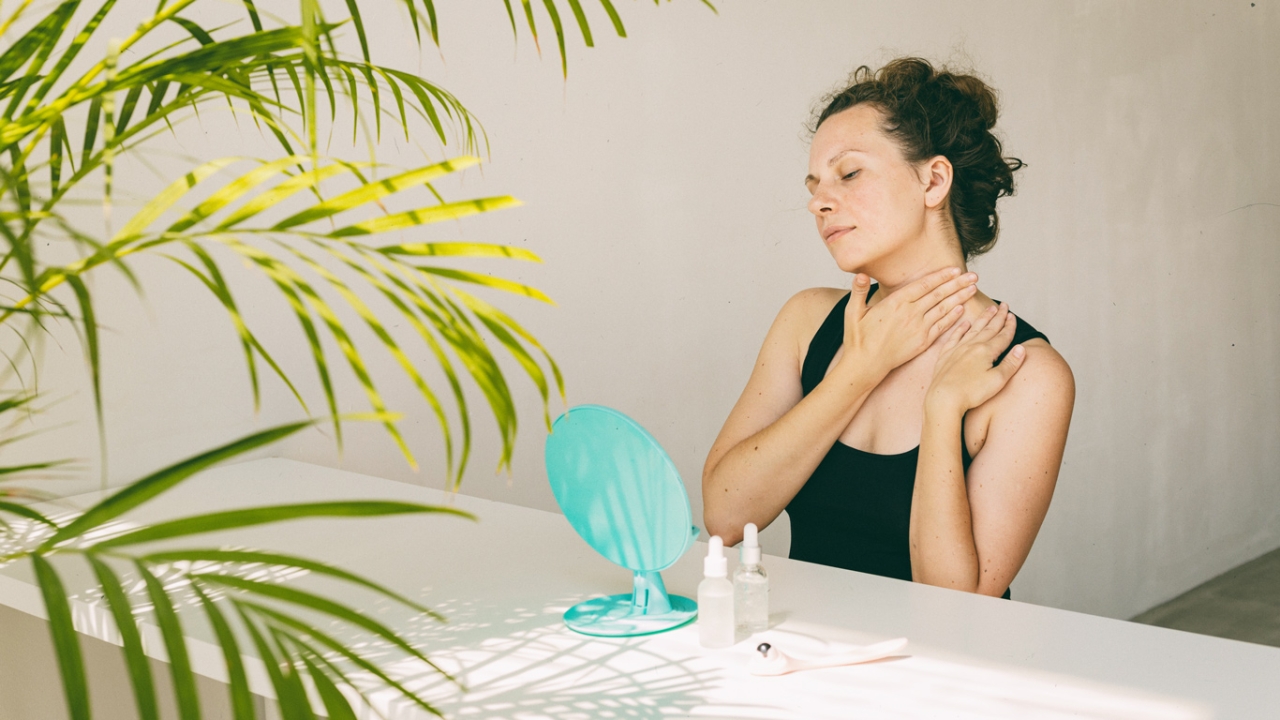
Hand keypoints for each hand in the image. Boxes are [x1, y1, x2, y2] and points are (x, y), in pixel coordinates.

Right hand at [842, 267, 977, 376]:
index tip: (955, 269)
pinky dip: (952, 317)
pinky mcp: (922, 342)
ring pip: (943, 309)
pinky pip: (941, 327)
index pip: (924, 285)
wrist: (865, 365)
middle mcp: (910, 313)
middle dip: (957, 284)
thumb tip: (861, 274)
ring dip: (960, 298)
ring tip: (973, 288)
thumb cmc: (858, 339)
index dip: (941, 276)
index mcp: (895, 303)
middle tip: (973, 275)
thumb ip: (859, 291)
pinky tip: (961, 309)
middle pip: (938, 294)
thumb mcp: (853, 312)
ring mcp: (918, 328)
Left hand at [927, 302, 1026, 413]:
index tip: (1013, 315)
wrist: (944, 398)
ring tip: (990, 309)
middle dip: (998, 316)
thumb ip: (1011, 363)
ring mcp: (958, 349)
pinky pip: (955, 336)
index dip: (1009, 325)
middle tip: (1004, 305)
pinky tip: (965, 323)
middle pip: (989, 328)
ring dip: (983, 318)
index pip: (1002, 335)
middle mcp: (972, 346)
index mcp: (987, 351)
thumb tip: (1021, 348)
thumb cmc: (972, 393)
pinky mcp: (946, 355)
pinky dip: (961, 328)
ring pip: (973, 329)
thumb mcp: (998, 380)